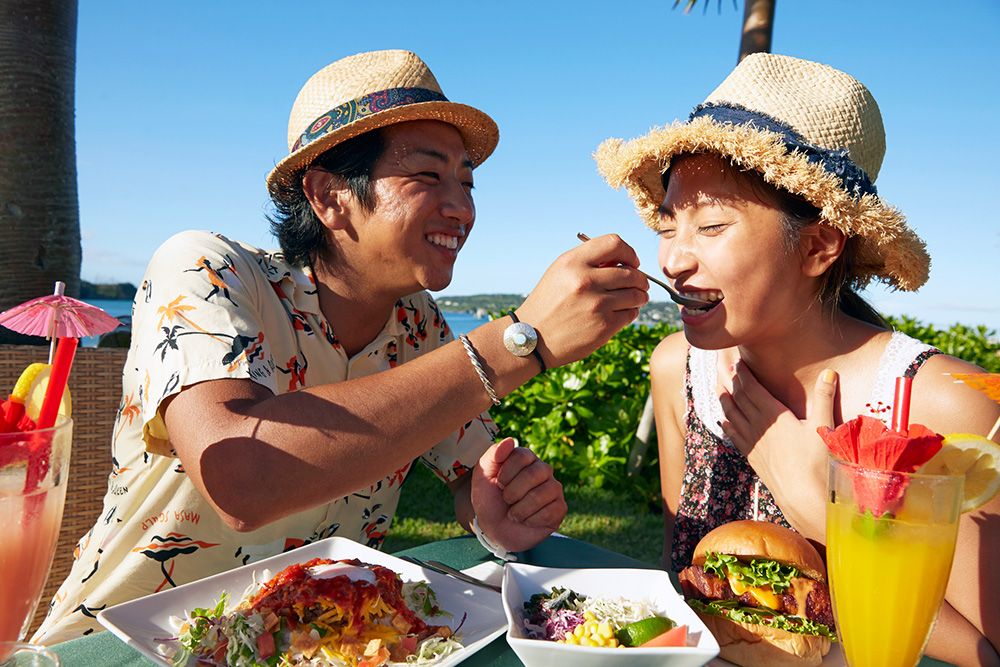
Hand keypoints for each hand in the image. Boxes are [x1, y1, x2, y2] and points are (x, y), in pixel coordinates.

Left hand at [470, 438, 566, 551]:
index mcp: (526, 458)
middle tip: (506, 500)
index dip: (507, 472)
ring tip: (514, 513)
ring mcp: (553, 489)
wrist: (494, 528)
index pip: (523, 455)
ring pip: (543, 494)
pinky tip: (526, 521)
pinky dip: (531, 520)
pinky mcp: (559, 508)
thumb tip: (510, 440)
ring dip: (520, 509)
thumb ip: (493, 455)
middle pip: (536, 473)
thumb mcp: (483, 476)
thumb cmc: (489, 499)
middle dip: (513, 492)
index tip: (498, 484)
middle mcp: (543, 470)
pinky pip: (550, 511)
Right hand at [516, 234, 648, 367]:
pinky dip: (631, 312)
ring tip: (634, 298)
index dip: (629, 253)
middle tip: (639, 284)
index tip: (631, 263)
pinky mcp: (604, 326)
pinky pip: (631, 314)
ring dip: (639, 296)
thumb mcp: (561, 273)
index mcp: (572, 262)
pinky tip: (621, 312)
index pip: (614, 243)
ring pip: (636, 294)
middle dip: (640, 278)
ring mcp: (596, 304)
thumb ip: (589, 261)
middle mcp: (585, 281)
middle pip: (631, 273)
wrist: (533, 338)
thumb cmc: (549, 303)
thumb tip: (625, 261)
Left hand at [718, 361, 837, 533]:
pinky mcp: (752, 458)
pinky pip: (734, 437)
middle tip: (726, 369)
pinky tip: (723, 421)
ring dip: (725, 401)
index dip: (744, 375)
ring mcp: (753, 443)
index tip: (738, 362)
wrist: (803, 496)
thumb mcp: (824, 427)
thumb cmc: (817, 461)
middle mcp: (759, 426)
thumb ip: (824, 398)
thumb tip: (829, 373)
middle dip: (734, 383)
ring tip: (719, 390)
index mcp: (774, 415)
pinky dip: (727, 425)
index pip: (753, 389)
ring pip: (733, 416)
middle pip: (740, 399)